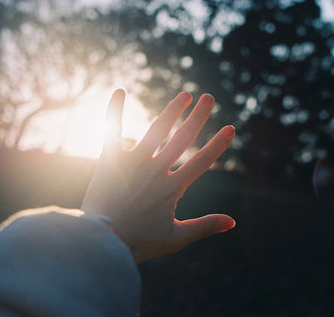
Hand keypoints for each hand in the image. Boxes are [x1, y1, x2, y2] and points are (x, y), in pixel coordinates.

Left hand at [82, 89, 235, 261]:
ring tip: (184, 95)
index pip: (201, 162)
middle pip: (182, 139)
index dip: (217, 145)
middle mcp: (155, 170)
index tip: (230, 128)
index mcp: (172, 188)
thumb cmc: (139, 242)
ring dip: (172, 110)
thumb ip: (204, 226)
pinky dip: (115, 111)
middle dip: (198, 117)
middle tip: (208, 97)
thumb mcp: (176, 238)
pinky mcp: (110, 160)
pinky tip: (119, 91)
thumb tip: (232, 222)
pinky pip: (112, 130)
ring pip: (156, 130)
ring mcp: (133, 162)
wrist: (101, 241)